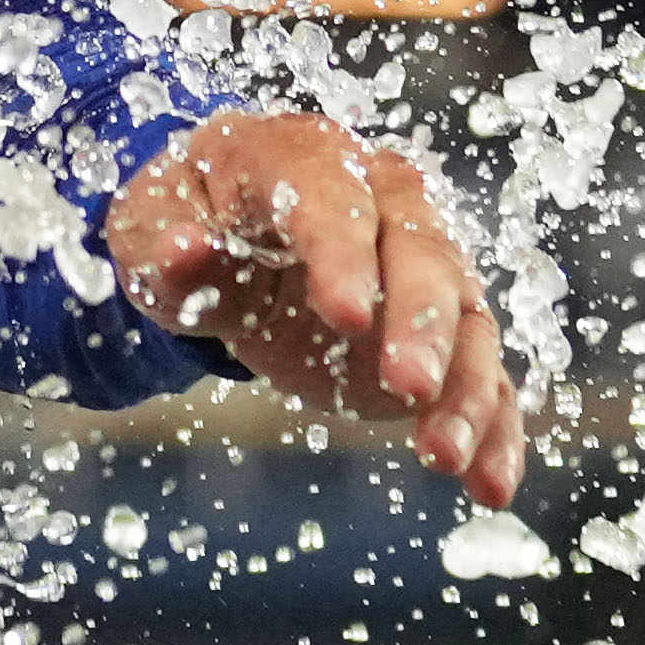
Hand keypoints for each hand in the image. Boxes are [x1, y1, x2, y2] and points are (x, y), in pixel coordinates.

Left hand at [111, 108, 530, 507]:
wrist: (224, 222)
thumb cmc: (187, 216)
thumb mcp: (153, 223)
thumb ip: (168, 242)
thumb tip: (182, 251)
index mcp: (309, 159)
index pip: (336, 204)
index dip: (343, 258)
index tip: (343, 318)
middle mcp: (388, 200)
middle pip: (424, 255)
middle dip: (423, 322)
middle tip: (410, 386)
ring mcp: (425, 265)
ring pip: (467, 318)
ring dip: (464, 387)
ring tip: (442, 455)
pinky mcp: (440, 330)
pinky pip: (482, 373)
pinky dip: (491, 427)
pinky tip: (489, 485)